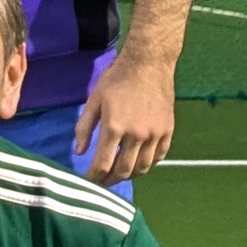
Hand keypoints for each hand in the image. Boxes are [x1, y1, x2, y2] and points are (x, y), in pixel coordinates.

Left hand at [74, 56, 177, 181]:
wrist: (148, 63)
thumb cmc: (117, 79)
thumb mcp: (94, 100)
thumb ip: (84, 127)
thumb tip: (78, 151)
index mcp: (114, 127)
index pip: (102, 164)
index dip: (93, 177)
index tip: (87, 181)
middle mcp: (136, 134)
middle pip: (123, 170)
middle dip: (110, 180)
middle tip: (102, 182)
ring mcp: (155, 133)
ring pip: (143, 167)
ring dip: (129, 175)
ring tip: (119, 175)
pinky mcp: (168, 130)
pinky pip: (159, 156)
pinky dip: (148, 164)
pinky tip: (139, 163)